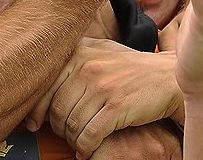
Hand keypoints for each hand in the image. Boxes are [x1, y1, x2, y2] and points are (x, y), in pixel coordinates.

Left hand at [25, 40, 183, 158]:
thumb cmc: (132, 68)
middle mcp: (88, 67)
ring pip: (72, 124)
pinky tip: (87, 150)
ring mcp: (103, 87)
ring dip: (72, 140)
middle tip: (64, 136)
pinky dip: (85, 147)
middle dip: (57, 128)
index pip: (46, 85)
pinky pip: (90, 134)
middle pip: (57, 108)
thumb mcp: (101, 51)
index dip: (36, 109)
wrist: (168, 78)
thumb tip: (45, 71)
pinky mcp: (118, 106)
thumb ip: (76, 57)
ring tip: (78, 143)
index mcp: (80, 53)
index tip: (34, 123)